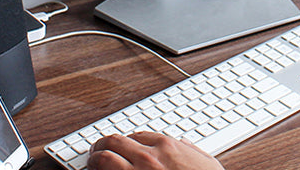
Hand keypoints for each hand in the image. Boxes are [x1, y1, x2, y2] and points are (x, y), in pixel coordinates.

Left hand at [87, 132, 225, 169]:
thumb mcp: (207, 163)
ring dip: (95, 159)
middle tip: (97, 151)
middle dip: (103, 145)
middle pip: (114, 141)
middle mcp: (148, 157)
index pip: (135, 135)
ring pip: (104, 158)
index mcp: (166, 146)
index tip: (121, 147)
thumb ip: (193, 151)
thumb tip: (185, 145)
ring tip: (92, 163)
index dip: (125, 142)